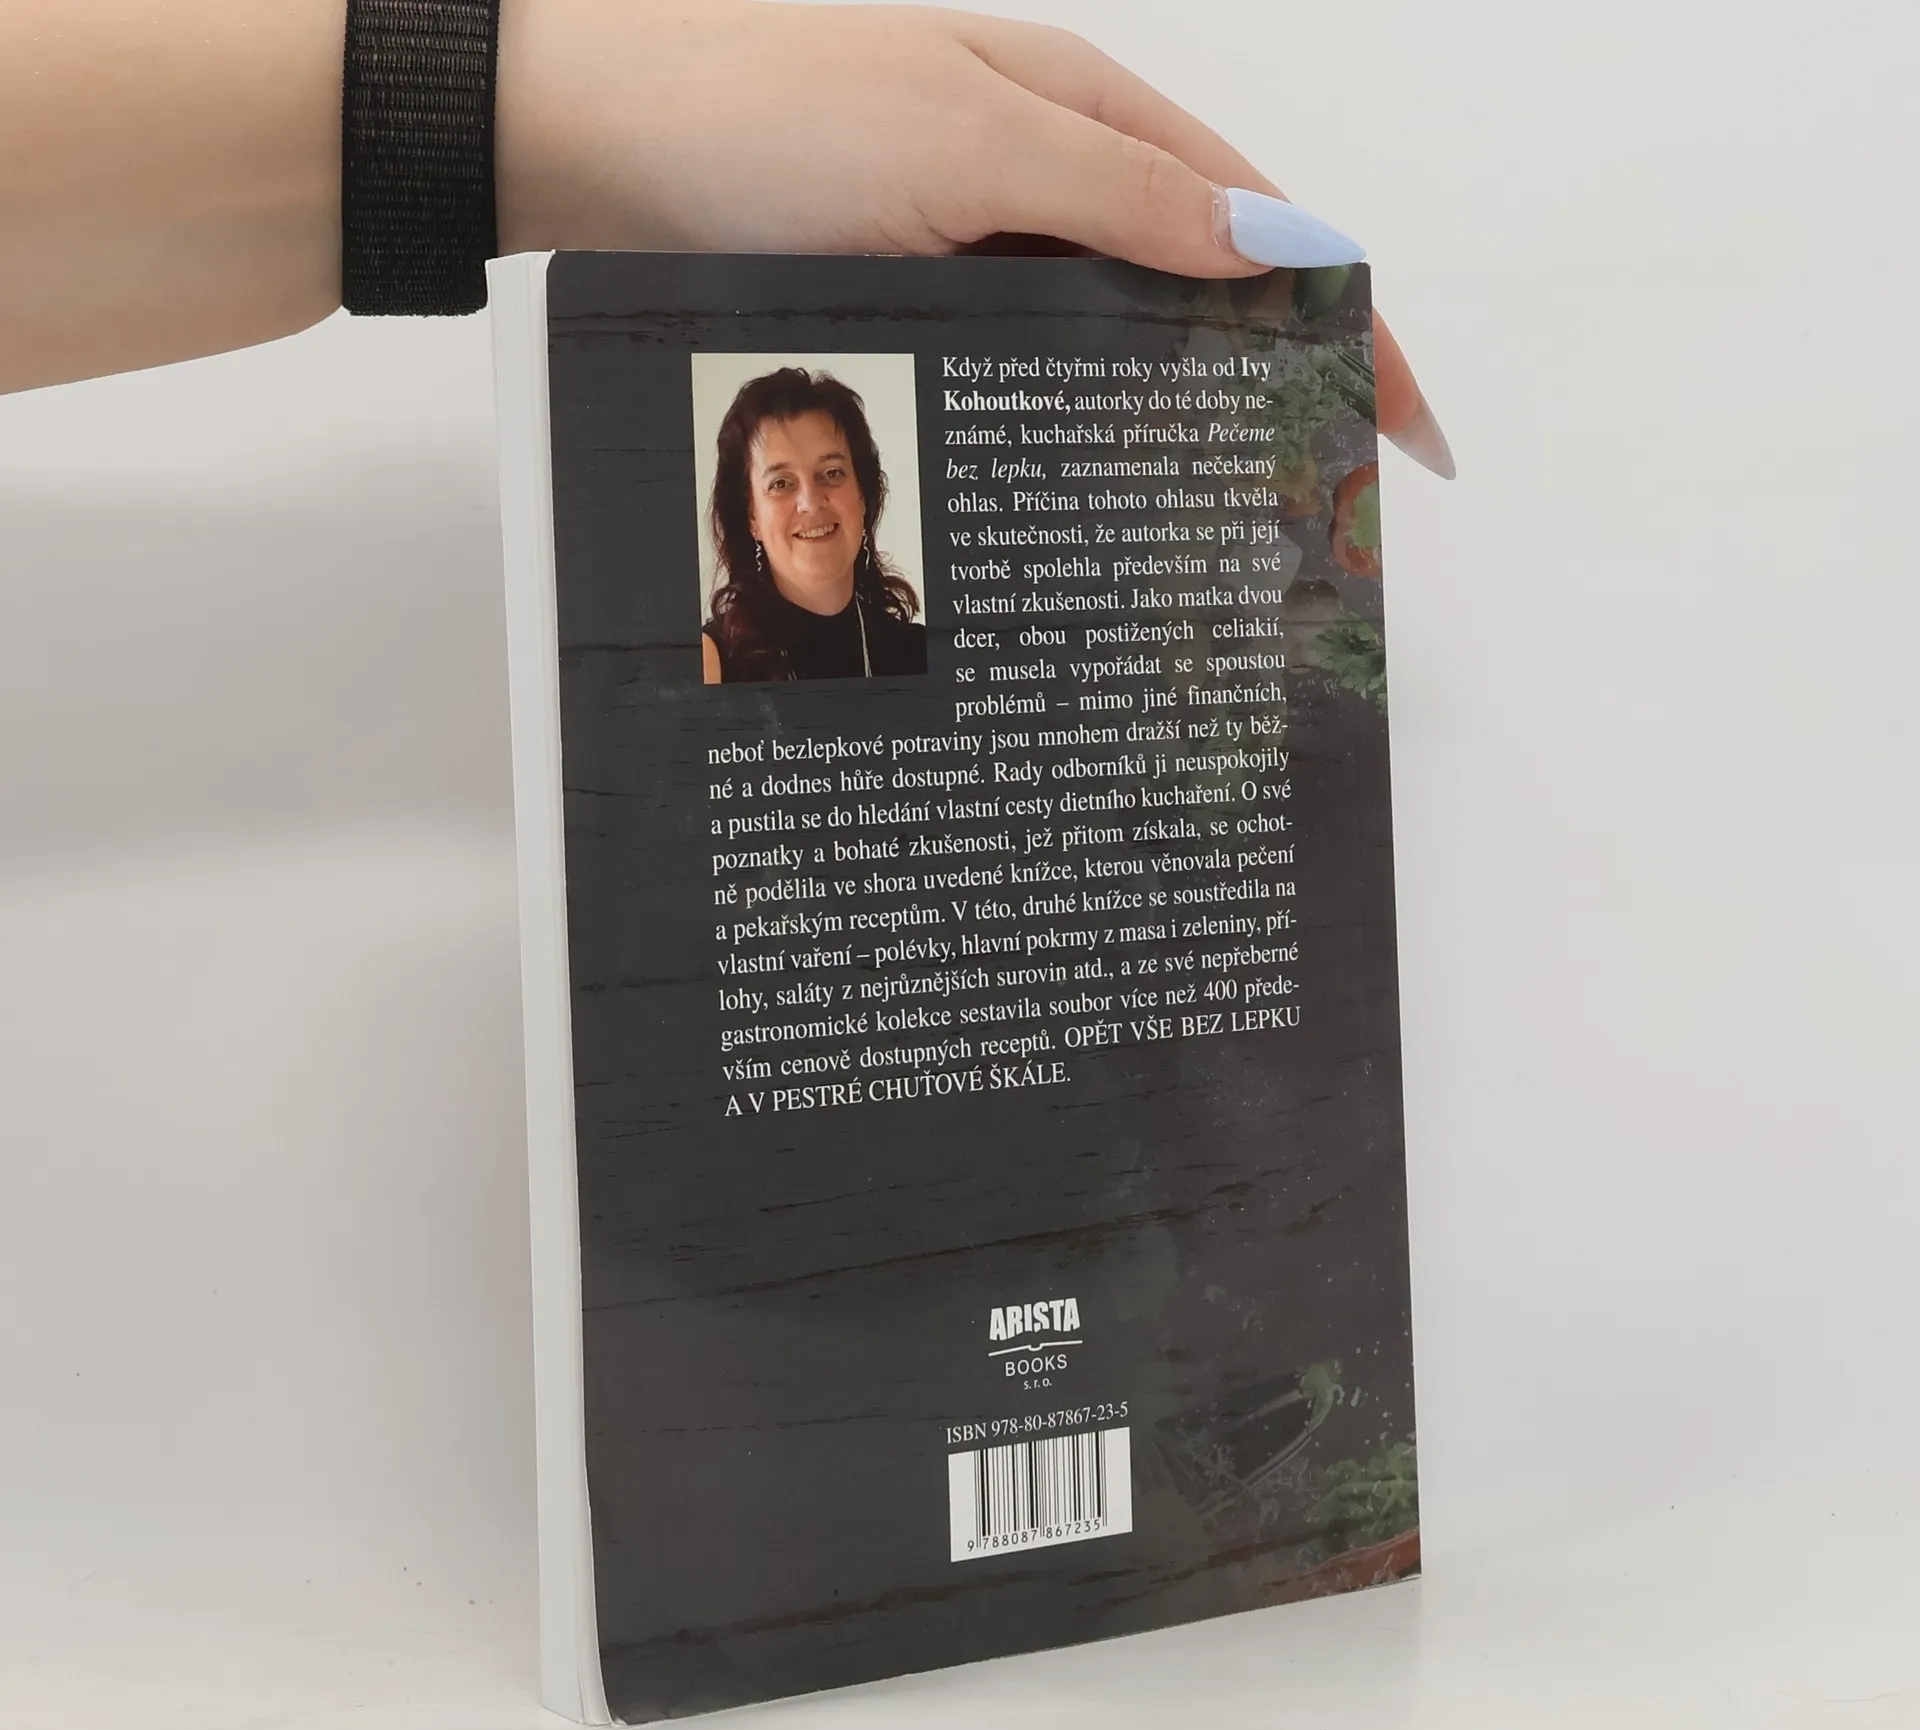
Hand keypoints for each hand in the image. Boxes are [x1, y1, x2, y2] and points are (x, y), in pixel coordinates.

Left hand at [499, 2, 1450, 473]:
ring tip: (1222, 522)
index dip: (1349, 322)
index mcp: (1084, 112)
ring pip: (1112, 344)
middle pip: (1200, 291)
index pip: (1259, 225)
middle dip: (1273, 386)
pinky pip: (1025, 371)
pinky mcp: (915, 303)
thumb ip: (1118, 199)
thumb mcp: (961, 141)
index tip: (1404, 429)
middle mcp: (1043, 177)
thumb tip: (1280, 252)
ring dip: (1171, 421)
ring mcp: (978, 245)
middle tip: (1315, 506)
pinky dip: (1071, 427)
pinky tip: (1089, 488)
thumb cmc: (755, 112)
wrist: (578, 138)